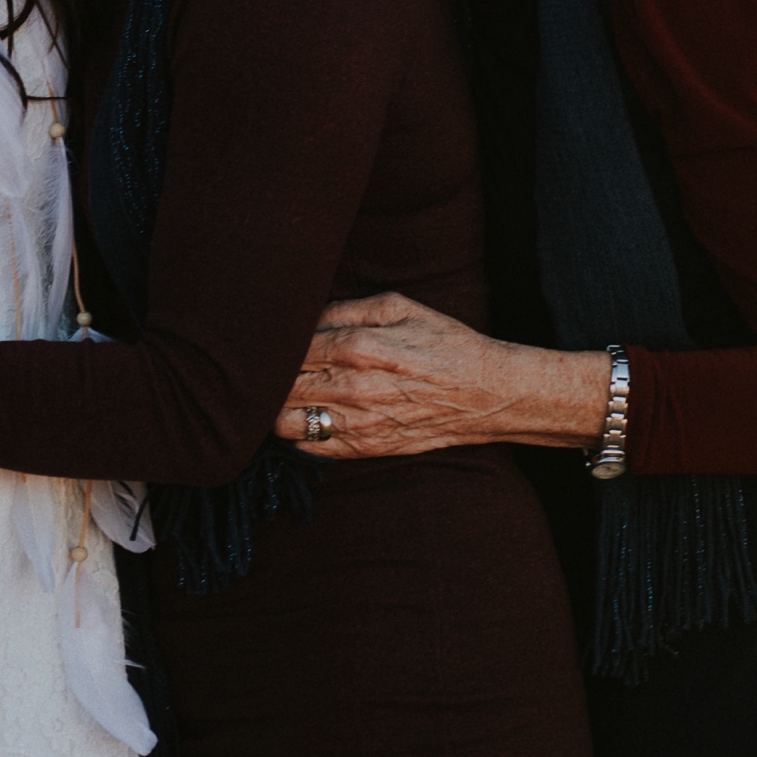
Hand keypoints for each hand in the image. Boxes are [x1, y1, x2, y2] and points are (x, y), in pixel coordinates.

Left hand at [273, 293, 613, 458]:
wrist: (489, 394)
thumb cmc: (445, 344)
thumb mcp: (399, 306)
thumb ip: (345, 309)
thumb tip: (304, 317)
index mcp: (360, 348)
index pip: (289, 349)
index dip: (272, 345)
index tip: (268, 340)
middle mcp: (354, 389)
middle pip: (280, 387)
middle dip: (268, 377)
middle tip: (268, 366)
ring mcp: (358, 425)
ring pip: (284, 422)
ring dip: (277, 407)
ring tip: (285, 392)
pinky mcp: (365, 450)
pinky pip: (309, 449)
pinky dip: (298, 433)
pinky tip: (307, 414)